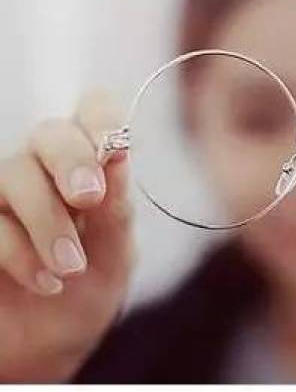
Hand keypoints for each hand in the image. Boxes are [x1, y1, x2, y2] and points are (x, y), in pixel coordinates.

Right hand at [0, 90, 135, 382]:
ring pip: (15, 172)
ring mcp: (3, 195)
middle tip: (88, 198)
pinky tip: (46, 282)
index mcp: (90, 168)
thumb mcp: (115, 254)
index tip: (114, 148)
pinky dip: (18, 251)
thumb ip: (116, 208)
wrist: (46, 348)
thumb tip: (119, 154)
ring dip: (47, 222)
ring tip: (71, 267)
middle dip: (72, 162)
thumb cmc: (87, 292)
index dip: (102, 118)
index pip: (94, 113)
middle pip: (50, 133)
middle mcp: (44, 171)